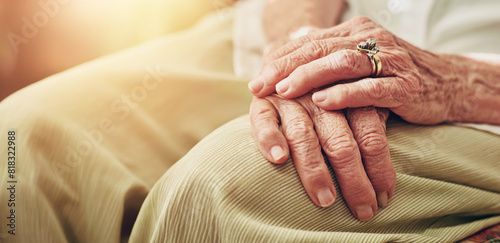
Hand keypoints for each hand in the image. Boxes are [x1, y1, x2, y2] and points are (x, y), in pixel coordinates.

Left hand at [249, 16, 472, 124]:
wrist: (447, 83)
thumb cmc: (391, 76)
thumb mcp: (357, 63)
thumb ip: (325, 61)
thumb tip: (282, 65)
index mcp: (355, 32)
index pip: (309, 41)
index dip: (280, 60)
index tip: (256, 81)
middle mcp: (371, 40)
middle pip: (321, 49)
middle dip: (286, 68)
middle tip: (260, 86)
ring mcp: (389, 61)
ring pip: (342, 63)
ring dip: (310, 77)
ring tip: (284, 91)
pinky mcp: (404, 86)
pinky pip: (370, 89)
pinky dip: (344, 94)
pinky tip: (322, 101)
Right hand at [250, 94, 394, 220]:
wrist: (287, 59)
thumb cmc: (326, 93)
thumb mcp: (351, 101)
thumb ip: (369, 124)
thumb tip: (386, 177)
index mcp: (348, 96)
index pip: (369, 134)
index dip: (379, 168)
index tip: (384, 199)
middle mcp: (320, 97)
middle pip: (340, 141)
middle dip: (354, 179)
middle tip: (363, 210)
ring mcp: (289, 99)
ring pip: (304, 136)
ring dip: (314, 169)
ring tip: (326, 200)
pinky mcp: (261, 101)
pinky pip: (263, 121)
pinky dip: (271, 138)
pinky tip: (279, 159)